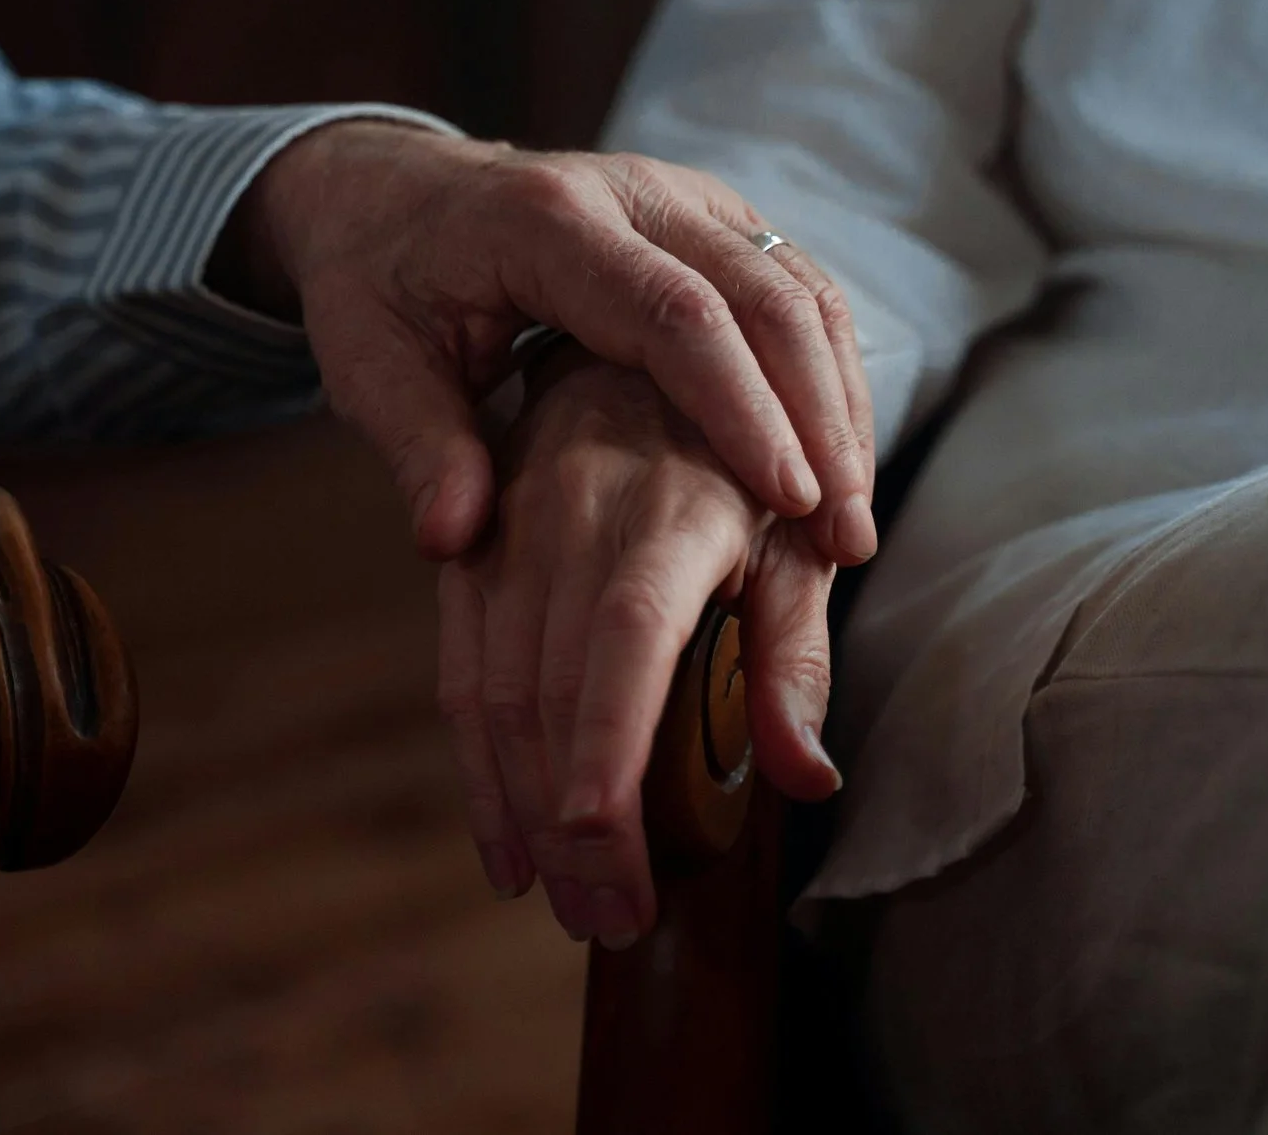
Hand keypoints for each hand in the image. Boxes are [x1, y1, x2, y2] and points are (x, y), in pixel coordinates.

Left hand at [215, 121, 877, 565]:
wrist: (394, 192)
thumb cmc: (379, 284)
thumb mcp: (368, 363)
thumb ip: (417, 446)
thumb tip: (452, 539)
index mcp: (548, 221)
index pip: (673, 312)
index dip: (741, 406)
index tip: (790, 499)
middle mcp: (635, 191)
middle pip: (762, 295)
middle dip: (817, 419)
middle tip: (848, 537)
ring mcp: (686, 198)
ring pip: (799, 288)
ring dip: (839, 404)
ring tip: (854, 525)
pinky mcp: (715, 221)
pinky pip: (796, 291)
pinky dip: (828, 379)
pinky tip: (838, 469)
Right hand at [437, 350, 842, 945]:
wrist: (644, 347)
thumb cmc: (743, 465)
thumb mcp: (795, 545)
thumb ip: (794, 659)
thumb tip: (808, 777)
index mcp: (668, 515)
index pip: (624, 647)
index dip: (606, 756)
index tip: (611, 856)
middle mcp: (575, 515)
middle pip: (551, 692)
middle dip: (573, 826)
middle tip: (608, 921)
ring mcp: (510, 528)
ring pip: (494, 690)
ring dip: (520, 812)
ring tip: (565, 902)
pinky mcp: (471, 546)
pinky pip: (460, 668)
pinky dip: (476, 767)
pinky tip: (504, 844)